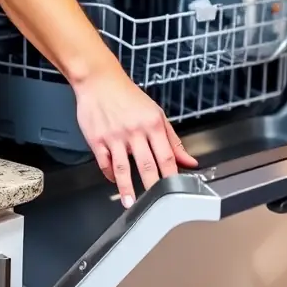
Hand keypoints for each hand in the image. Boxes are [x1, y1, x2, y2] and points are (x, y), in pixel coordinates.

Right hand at [73, 66, 197, 206]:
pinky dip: (109, 175)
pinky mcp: (97, 140)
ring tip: (130, 202)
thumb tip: (189, 161)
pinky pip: (104, 163)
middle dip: (153, 187)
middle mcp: (134, 131)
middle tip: (156, 204)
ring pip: (123, 168)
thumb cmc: (128, 97)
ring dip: (127, 188)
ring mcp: (114, 137)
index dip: (173, 175)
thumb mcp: (156, 113)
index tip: (176, 190)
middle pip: (147, 165)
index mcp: (152, 124)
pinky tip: (114, 181)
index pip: (167, 156)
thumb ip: (172, 140)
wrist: (99, 81)